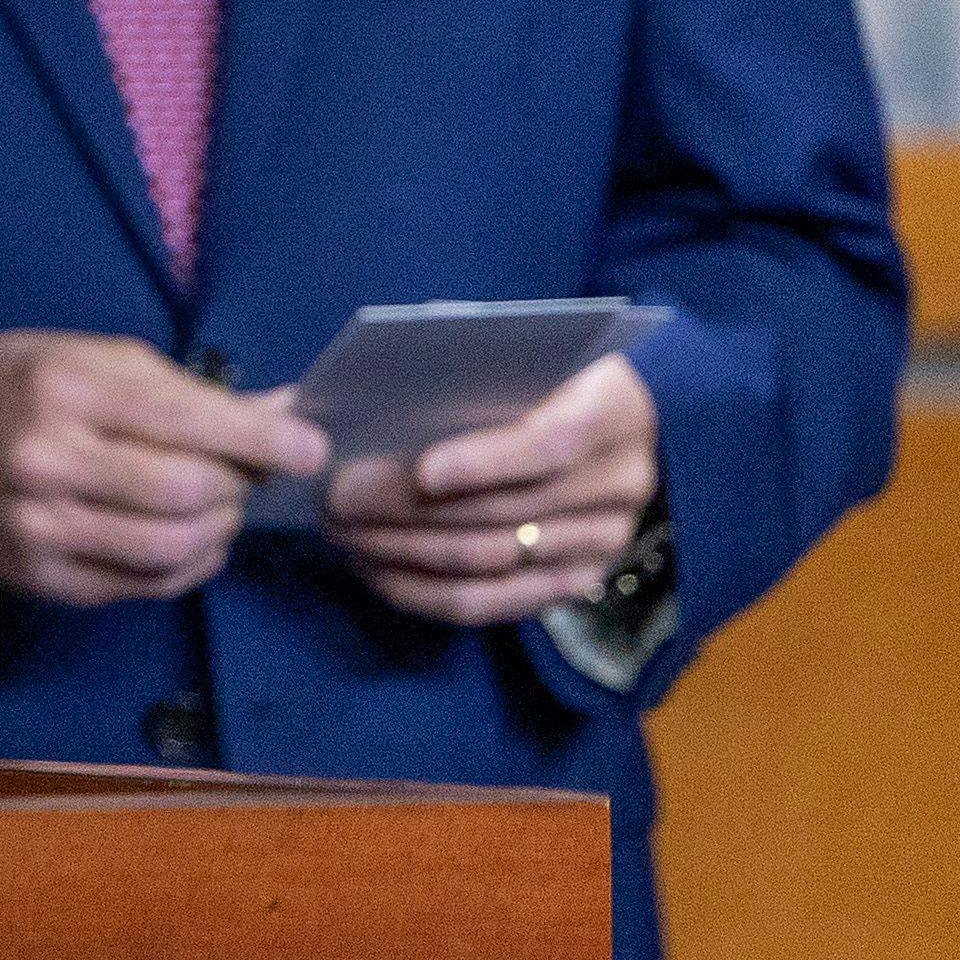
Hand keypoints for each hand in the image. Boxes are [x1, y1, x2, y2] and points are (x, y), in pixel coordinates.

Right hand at [0, 331, 324, 605]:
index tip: (308, 447)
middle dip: (239, 486)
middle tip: (247, 474)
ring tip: (217, 506)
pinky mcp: (41, 577)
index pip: (188, 422)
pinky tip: (189, 539)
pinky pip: (146, 584)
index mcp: (63, 390)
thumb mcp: (92, 359)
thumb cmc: (16, 388)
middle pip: (188, 494)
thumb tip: (282, 415)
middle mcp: (46, 461)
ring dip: (220, 529)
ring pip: (173, 548)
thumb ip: (187, 391)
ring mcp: (39, 527)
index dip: (262, 440)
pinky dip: (190, 564)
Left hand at [324, 352, 659, 627]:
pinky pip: (494, 602)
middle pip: (506, 510)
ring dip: (404, 550)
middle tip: (338, 500)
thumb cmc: (546, 375)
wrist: (617, 419)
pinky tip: (376, 571)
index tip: (423, 470)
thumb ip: (477, 375)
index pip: (551, 445)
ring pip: (491, 560)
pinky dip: (426, 592)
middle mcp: (621, 482)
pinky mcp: (577, 580)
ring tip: (343, 532)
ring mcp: (603, 538)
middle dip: (408, 509)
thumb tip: (387, 405)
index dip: (486, 462)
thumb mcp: (528, 357)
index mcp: (614, 410)